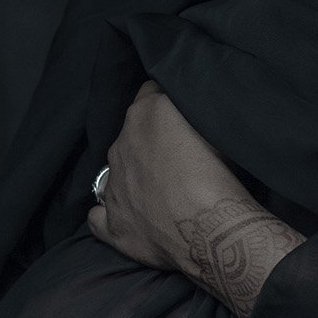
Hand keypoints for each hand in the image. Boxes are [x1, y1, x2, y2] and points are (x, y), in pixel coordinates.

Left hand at [86, 81, 303, 317]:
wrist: (211, 226)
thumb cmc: (219, 169)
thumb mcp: (214, 121)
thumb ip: (194, 107)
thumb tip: (191, 106)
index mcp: (144, 115)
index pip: (150, 92)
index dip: (166, 101)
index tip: (182, 114)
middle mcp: (120, 147)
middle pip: (132, 134)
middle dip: (150, 141)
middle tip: (181, 157)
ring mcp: (113, 187)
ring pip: (115, 173)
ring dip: (133, 177)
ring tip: (162, 191)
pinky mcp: (114, 225)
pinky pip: (99, 217)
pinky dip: (111, 215)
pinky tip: (130, 218)